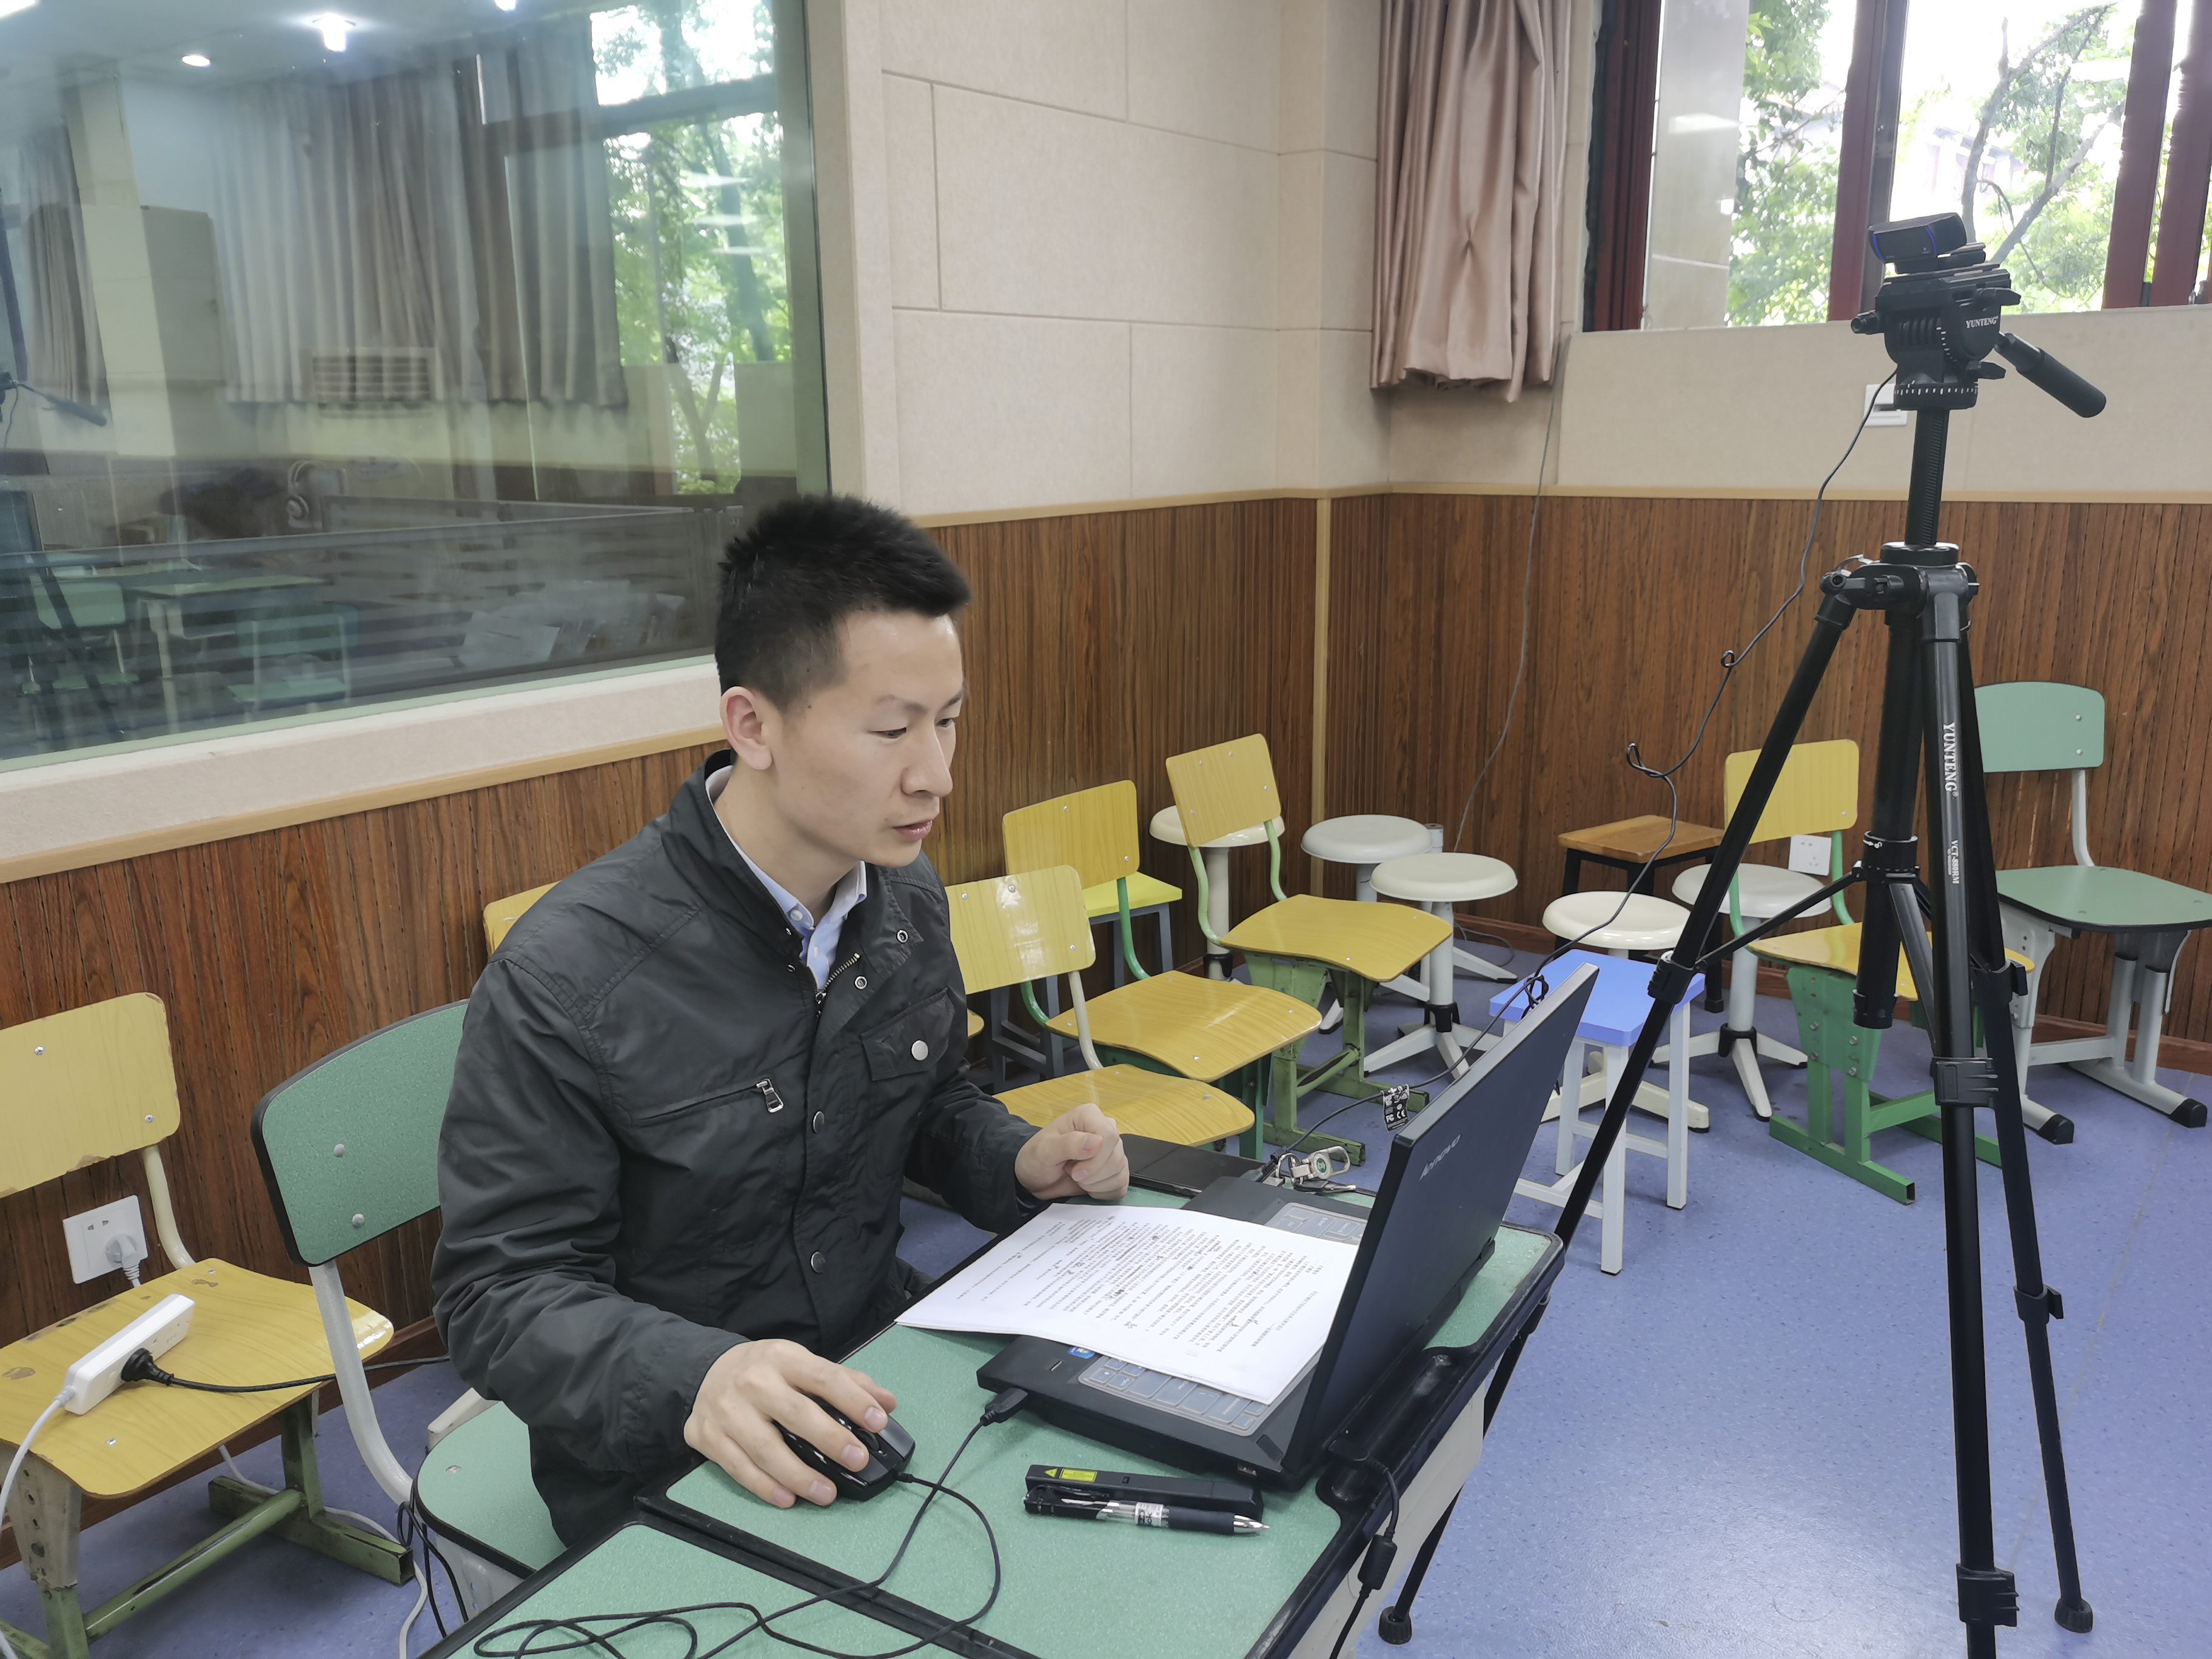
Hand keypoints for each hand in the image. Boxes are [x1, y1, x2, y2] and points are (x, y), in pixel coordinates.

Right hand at [683, 1339, 896, 1508]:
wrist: (706, 1371)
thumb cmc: (764, 1371)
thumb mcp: (801, 1363)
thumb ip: (845, 1381)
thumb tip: (887, 1402)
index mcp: (782, 1358)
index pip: (823, 1377)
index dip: (853, 1400)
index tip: (878, 1421)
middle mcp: (753, 1382)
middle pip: (795, 1413)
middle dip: (830, 1439)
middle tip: (858, 1460)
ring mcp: (727, 1410)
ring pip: (765, 1448)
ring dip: (798, 1475)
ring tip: (827, 1493)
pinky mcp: (708, 1437)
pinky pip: (739, 1468)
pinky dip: (764, 1486)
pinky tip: (787, 1498)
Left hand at [1014, 1100, 1128, 1201]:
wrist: (1036, 1178)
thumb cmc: (1036, 1159)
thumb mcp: (1044, 1151)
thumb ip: (1068, 1144)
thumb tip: (1097, 1142)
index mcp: (1090, 1116)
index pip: (1109, 1136)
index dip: (1094, 1160)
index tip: (1074, 1171)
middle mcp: (1106, 1130)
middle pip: (1116, 1158)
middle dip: (1092, 1175)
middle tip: (1071, 1173)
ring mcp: (1114, 1151)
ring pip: (1120, 1173)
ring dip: (1095, 1184)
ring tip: (1076, 1177)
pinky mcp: (1116, 1171)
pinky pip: (1121, 1186)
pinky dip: (1103, 1192)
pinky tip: (1087, 1186)